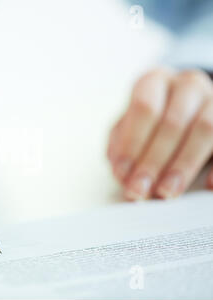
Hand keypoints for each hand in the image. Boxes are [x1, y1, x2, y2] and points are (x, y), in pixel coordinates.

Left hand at [108, 68, 212, 199]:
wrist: (185, 101)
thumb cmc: (150, 118)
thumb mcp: (129, 125)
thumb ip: (121, 146)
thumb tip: (122, 174)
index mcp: (154, 81)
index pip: (144, 108)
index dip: (133, 144)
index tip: (122, 174)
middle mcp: (187, 84)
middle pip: (172, 122)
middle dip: (153, 162)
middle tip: (140, 190)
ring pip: (204, 129)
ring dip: (183, 166)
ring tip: (166, 192)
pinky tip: (208, 186)